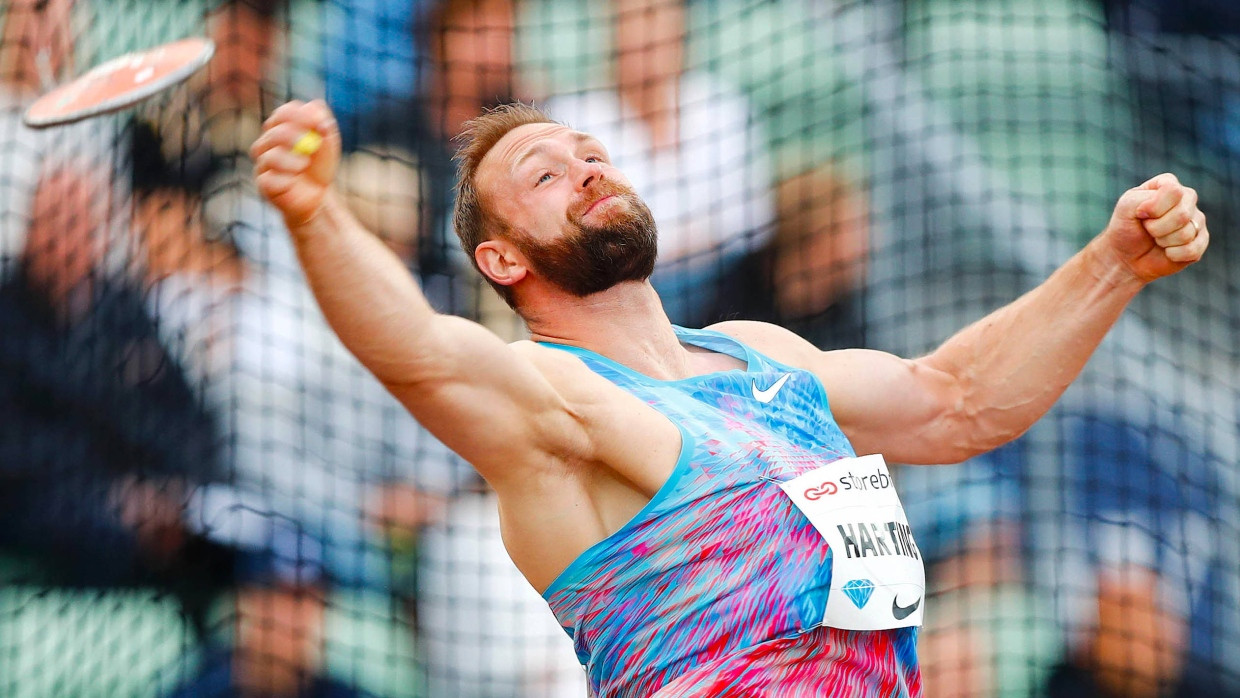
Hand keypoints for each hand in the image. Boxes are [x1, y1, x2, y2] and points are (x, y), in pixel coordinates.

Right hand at [251, 99, 340, 227]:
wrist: (317, 197)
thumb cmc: (319, 168)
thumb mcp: (328, 145)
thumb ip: (324, 125)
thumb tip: (317, 106)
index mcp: (282, 129)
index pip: (282, 114)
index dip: (297, 115)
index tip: (316, 121)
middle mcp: (268, 144)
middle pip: (273, 133)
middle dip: (291, 135)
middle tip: (308, 141)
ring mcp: (263, 164)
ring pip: (269, 157)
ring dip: (289, 160)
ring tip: (304, 165)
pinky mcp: (263, 185)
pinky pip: (268, 180)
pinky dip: (284, 180)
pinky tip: (294, 182)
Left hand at [1099, 173, 1208, 282]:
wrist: (1126, 256)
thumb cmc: (1126, 227)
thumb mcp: (1125, 207)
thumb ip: (1139, 199)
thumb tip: (1156, 210)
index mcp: (1169, 184)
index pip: (1173, 191)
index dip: (1154, 208)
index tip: (1140, 214)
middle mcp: (1187, 198)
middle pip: (1182, 214)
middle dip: (1156, 228)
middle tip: (1147, 229)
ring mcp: (1197, 219)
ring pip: (1187, 233)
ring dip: (1163, 242)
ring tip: (1156, 239)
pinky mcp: (1201, 241)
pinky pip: (1192, 250)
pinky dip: (1173, 255)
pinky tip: (1166, 251)